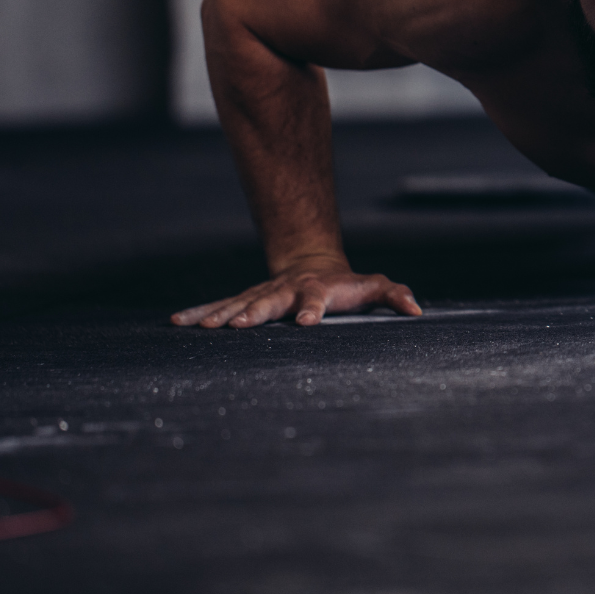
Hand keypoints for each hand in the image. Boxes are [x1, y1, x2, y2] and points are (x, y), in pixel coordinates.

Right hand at [170, 256, 421, 327]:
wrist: (314, 265)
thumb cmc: (348, 285)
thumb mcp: (375, 286)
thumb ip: (395, 296)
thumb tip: (417, 310)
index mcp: (318, 292)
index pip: (316, 301)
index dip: (313, 310)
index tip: (306, 323)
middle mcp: (286, 292)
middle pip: (269, 302)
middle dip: (254, 313)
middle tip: (238, 326)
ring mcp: (263, 295)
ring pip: (239, 303)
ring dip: (219, 315)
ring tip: (197, 328)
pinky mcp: (245, 300)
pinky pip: (220, 306)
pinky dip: (200, 313)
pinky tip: (177, 322)